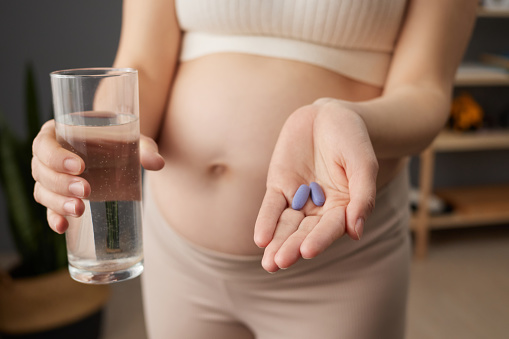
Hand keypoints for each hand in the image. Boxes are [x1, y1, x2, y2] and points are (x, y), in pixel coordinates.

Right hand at [32, 120, 164, 233]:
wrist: (116, 149)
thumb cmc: (118, 140)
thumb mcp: (131, 140)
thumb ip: (144, 148)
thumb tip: (158, 164)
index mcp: (58, 133)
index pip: (45, 144)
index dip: (56, 157)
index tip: (80, 166)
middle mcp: (47, 156)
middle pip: (41, 171)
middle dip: (62, 184)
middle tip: (87, 191)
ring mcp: (50, 178)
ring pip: (42, 192)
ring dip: (57, 203)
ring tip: (80, 209)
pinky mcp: (58, 197)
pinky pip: (48, 209)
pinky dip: (53, 218)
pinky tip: (63, 227)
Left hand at [254, 99, 377, 272]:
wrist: (329, 115)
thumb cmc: (353, 139)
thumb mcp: (363, 164)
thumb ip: (362, 196)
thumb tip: (356, 232)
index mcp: (344, 207)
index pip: (330, 228)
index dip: (319, 239)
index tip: (308, 251)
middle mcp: (320, 208)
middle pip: (305, 231)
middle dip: (292, 247)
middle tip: (280, 262)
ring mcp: (298, 198)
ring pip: (286, 225)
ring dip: (277, 242)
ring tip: (270, 262)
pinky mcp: (279, 186)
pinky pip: (272, 207)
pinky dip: (266, 221)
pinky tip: (261, 238)